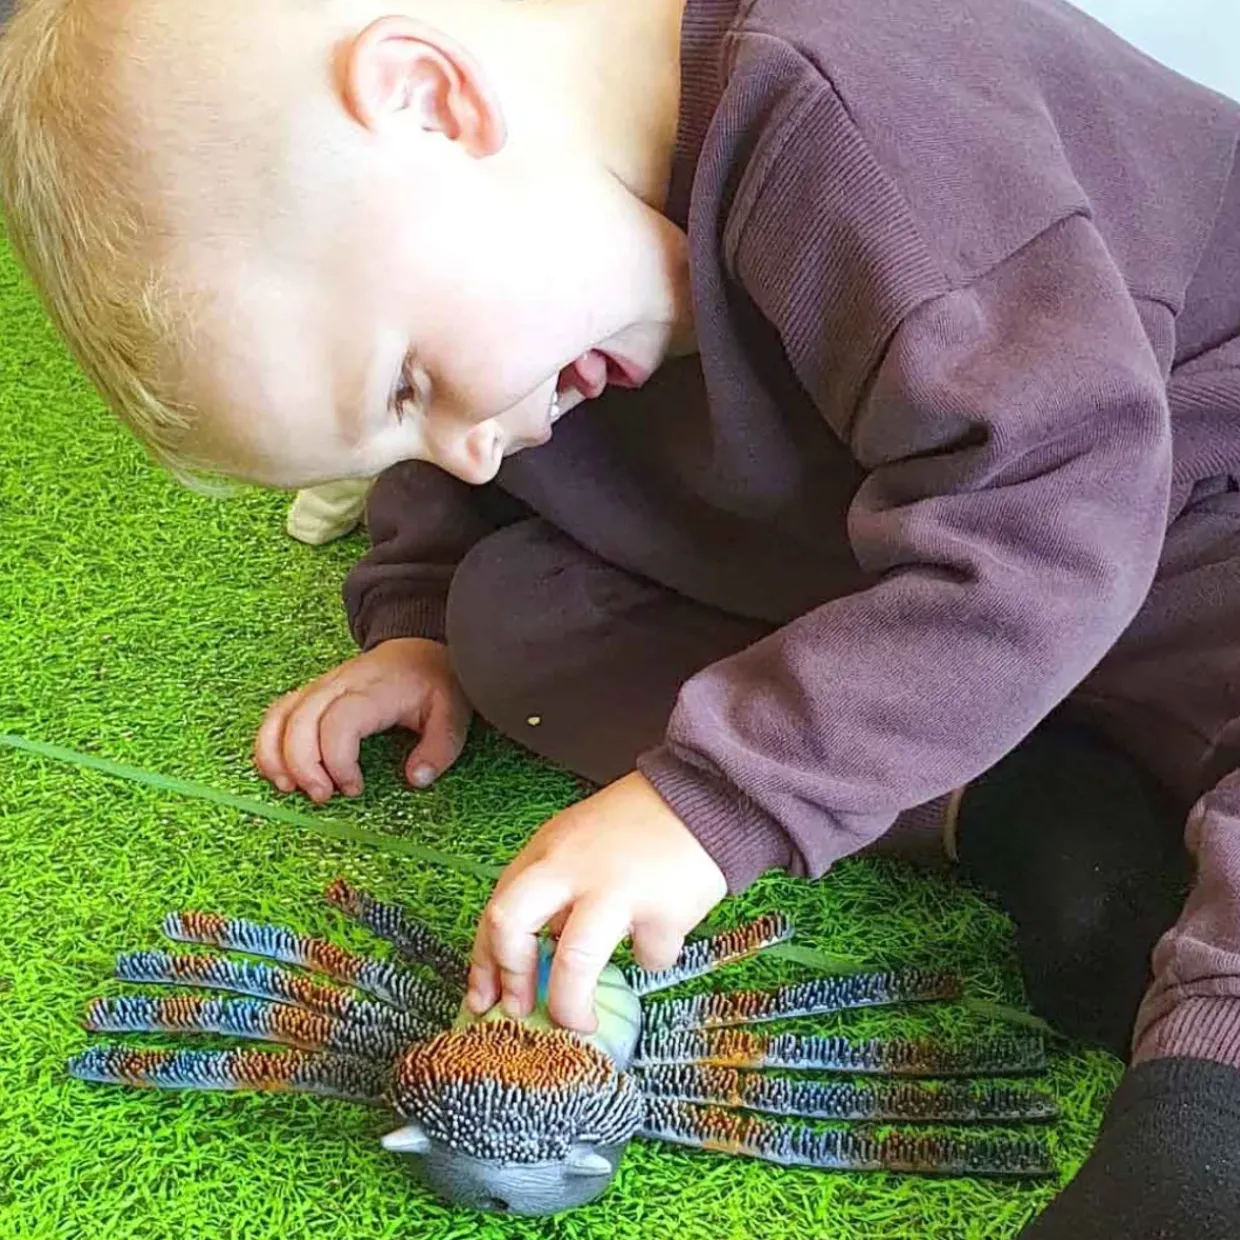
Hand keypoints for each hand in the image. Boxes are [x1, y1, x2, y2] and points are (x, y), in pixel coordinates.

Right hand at [254, 638, 470, 802]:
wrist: (419, 647)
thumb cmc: (434, 681)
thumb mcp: (453, 712)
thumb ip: (440, 747)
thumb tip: (416, 779)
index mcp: (375, 689)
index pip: (339, 722)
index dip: (338, 761)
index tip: (355, 788)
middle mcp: (340, 684)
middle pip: (300, 720)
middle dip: (303, 765)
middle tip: (323, 797)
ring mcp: (321, 686)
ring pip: (280, 715)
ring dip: (276, 756)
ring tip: (290, 789)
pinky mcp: (310, 693)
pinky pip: (277, 715)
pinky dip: (268, 745)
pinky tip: (279, 773)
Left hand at [465, 772, 727, 1031]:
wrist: (704, 799)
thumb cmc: (636, 826)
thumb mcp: (578, 841)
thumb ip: (552, 887)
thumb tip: (530, 955)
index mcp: (547, 852)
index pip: (496, 909)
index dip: (485, 963)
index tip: (484, 1000)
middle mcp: (572, 868)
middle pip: (511, 924)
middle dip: (510, 976)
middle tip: (521, 1010)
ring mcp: (617, 889)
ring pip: (574, 961)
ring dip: (570, 1005)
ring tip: (582, 1024)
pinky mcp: (662, 911)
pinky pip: (649, 957)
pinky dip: (652, 956)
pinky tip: (660, 938)